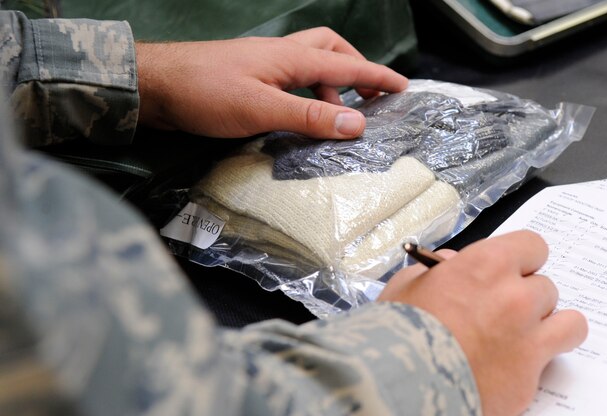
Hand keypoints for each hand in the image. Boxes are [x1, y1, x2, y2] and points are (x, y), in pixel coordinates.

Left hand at [135, 27, 407, 138]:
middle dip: (355, 69)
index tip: (403, 88)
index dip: (376, 77)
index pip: (345, 67)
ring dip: (330, 87)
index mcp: (291, 59)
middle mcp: (281, 56)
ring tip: (336, 119)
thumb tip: (356, 125)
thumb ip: (310, 118)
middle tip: (370, 96)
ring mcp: (263, 65)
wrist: (154, 85)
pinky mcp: (248, 78)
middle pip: (330, 51)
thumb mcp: (263, 109)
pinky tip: (300, 116)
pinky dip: (307, 94)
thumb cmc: (204, 92)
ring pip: (310, 64)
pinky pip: (292, 79)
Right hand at [379, 231, 587, 415]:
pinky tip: (518, 369)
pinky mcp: (530, 379)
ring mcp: (528, 339)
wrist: (397, 390)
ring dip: (550, 328)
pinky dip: (543, 362)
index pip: (533, 246)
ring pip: (568, 322)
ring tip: (526, 342)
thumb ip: (434, 270)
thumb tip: (454, 262)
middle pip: (546, 287)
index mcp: (486, 266)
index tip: (509, 275)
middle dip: (527, 301)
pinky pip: (555, 361)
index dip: (521, 262)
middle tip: (502, 318)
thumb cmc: (394, 336)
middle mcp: (515, 297)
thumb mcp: (404, 288)